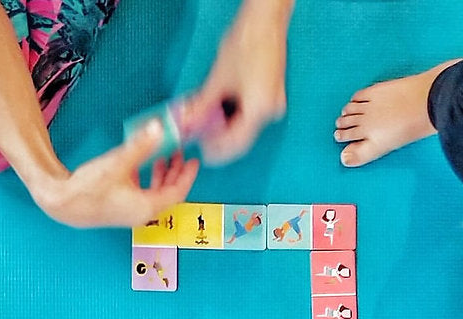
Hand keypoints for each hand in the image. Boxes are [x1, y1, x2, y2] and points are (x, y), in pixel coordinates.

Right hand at [30, 122, 198, 227]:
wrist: (63, 204)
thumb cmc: (88, 189)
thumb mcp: (118, 163)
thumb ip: (140, 145)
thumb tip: (158, 128)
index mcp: (146, 207)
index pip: (177, 192)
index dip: (186, 175)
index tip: (193, 160)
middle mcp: (142, 213)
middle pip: (168, 193)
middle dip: (175, 172)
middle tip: (179, 153)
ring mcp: (132, 212)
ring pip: (155, 193)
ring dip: (161, 175)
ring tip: (162, 155)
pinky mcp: (122, 208)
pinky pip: (142, 193)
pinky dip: (147, 179)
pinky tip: (140, 164)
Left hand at [192, 0, 292, 163]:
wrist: (265, 21)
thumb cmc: (247, 42)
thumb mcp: (218, 78)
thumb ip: (203, 106)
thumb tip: (189, 124)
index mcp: (259, 110)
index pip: (236, 144)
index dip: (217, 151)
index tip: (202, 152)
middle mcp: (270, 112)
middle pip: (241, 138)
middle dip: (220, 139)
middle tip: (200, 136)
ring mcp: (273, 104)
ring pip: (245, 127)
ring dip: (226, 127)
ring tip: (206, 122)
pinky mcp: (271, 96)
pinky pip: (251, 115)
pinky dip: (234, 116)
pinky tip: (220, 111)